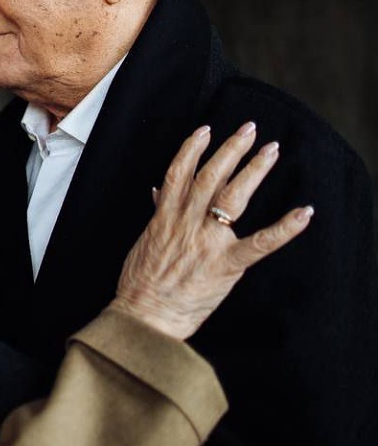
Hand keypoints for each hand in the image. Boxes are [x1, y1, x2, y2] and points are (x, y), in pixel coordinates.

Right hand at [111, 121, 313, 339]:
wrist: (145, 315)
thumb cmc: (140, 283)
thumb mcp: (144, 242)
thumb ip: (156, 214)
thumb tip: (156, 192)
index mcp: (165, 217)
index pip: (180, 172)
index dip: (192, 148)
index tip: (206, 130)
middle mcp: (187, 223)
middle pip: (211, 176)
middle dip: (231, 149)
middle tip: (250, 130)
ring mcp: (207, 242)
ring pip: (232, 197)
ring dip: (253, 170)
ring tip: (270, 151)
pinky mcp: (226, 265)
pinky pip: (259, 243)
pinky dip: (284, 228)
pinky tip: (303, 213)